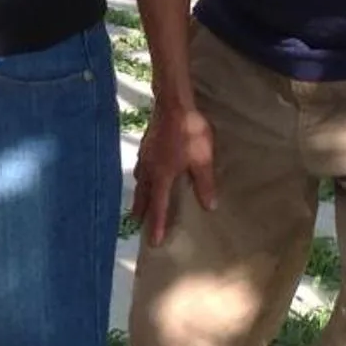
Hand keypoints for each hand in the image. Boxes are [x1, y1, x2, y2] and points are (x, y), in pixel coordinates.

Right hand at [130, 99, 215, 247]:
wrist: (173, 103)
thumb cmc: (189, 131)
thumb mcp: (202, 159)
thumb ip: (204, 184)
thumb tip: (209, 206)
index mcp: (162, 176)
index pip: (159, 206)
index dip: (157, 225)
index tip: (154, 242)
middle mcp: (150, 169)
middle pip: (143, 196)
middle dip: (141, 211)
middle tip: (137, 225)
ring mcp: (145, 156)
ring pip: (139, 181)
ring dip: (138, 195)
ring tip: (137, 203)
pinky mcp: (145, 144)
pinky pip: (140, 167)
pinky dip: (140, 177)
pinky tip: (143, 173)